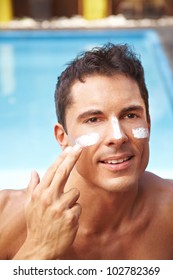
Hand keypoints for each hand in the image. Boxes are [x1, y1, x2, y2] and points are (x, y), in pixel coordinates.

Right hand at [13, 145, 82, 259]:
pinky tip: (66, 220)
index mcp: (39, 193)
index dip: (62, 158)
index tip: (69, 148)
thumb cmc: (36, 223)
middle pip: (64, 172)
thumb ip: (33, 187)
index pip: (52, 170)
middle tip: (80, 147)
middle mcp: (49, 198)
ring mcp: (60, 208)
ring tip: (62, 211)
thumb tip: (34, 172)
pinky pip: (78, 206)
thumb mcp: (30, 205)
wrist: (40, 247)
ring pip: (75, 192)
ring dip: (71, 200)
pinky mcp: (70, 217)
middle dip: (72, 158)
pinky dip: (74, 211)